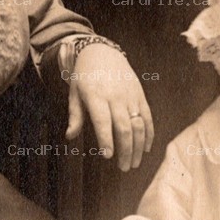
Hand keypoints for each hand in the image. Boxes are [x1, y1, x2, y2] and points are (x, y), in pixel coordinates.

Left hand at [65, 42, 153, 171]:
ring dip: (138, 147)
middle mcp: (115, 96)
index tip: (107, 156)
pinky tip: (145, 148)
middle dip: (126, 150)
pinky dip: (149, 134)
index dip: (106, 139)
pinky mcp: (140, 95)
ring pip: (139, 125)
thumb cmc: (84, 76)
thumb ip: (75, 116)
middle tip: (124, 167)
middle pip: (124, 127)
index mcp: (96, 96)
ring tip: (134, 163)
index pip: (103, 121)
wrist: (102, 52)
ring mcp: (130, 96)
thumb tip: (70, 137)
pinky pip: (147, 117)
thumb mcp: (74, 93)